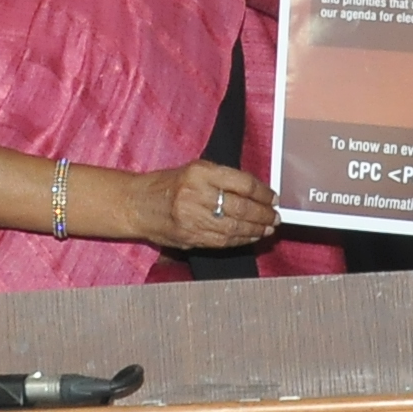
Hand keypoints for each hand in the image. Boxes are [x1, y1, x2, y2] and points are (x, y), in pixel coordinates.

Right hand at [139, 160, 276, 249]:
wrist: (137, 204)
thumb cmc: (166, 184)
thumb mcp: (194, 170)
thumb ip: (223, 179)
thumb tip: (256, 193)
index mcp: (200, 172)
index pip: (243, 183)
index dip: (263, 193)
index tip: (273, 197)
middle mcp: (197, 194)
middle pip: (242, 207)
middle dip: (264, 214)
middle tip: (275, 216)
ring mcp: (193, 218)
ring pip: (235, 227)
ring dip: (256, 229)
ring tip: (268, 228)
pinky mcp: (191, 237)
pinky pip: (223, 241)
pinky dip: (241, 240)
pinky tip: (251, 237)